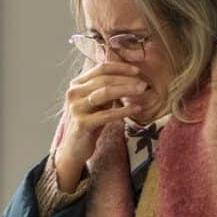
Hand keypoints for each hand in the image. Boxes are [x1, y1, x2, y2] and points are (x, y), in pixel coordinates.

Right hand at [55, 62, 146, 190]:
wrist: (74, 149)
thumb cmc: (89, 123)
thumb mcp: (97, 102)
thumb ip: (106, 89)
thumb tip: (130, 76)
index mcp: (76, 84)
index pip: (100, 68)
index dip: (120, 68)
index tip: (137, 70)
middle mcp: (73, 92)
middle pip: (104, 79)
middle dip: (126, 79)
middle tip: (143, 83)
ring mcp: (76, 107)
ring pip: (104, 93)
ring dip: (126, 90)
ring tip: (142, 91)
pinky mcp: (82, 123)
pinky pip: (106, 114)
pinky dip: (123, 110)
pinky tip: (136, 108)